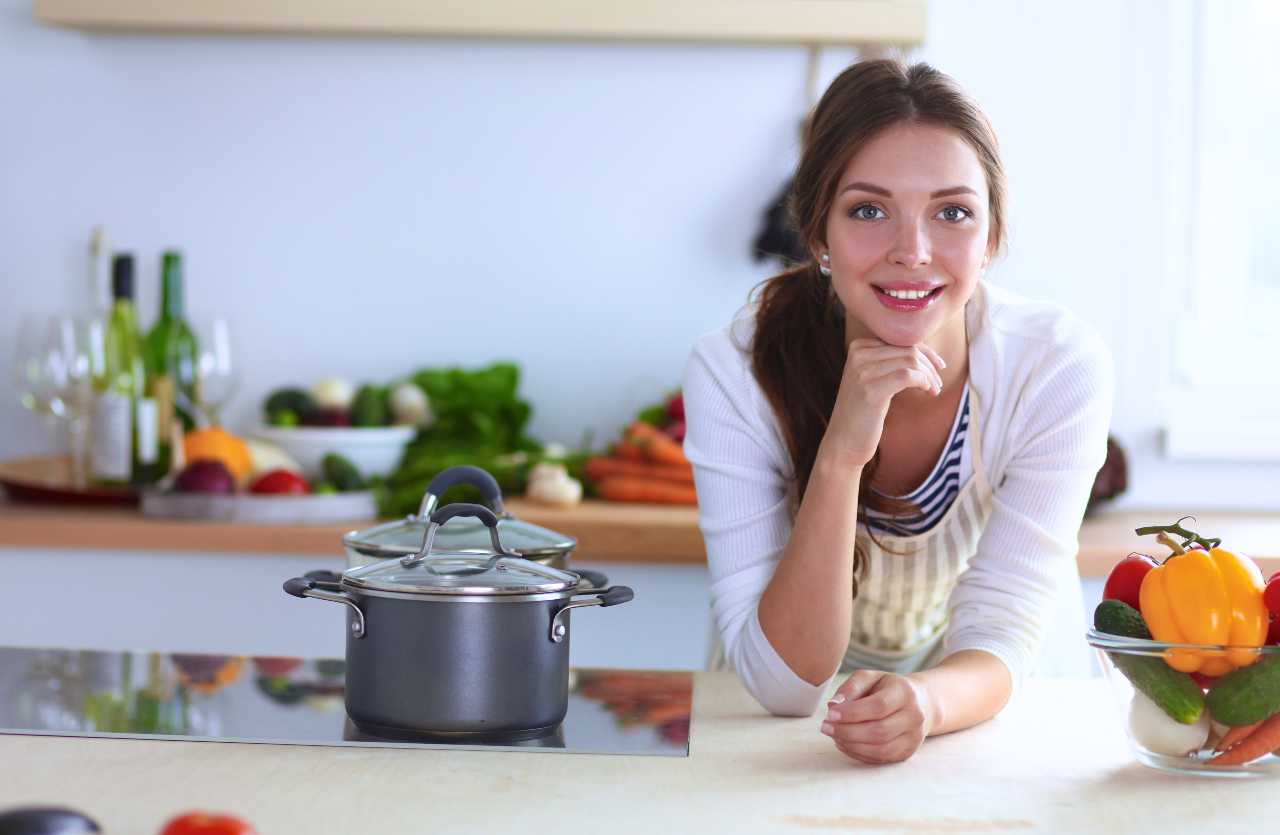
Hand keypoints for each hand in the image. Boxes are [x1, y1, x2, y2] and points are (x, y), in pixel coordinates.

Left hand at [819, 669, 935, 764]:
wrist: (919, 703)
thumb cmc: (886, 688)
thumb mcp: (870, 678)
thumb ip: (851, 688)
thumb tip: (833, 705)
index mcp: (905, 693)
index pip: (878, 707)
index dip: (852, 713)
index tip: (829, 713)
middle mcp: (914, 716)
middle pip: (879, 731)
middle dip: (847, 731)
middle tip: (825, 727)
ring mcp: (913, 738)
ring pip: (880, 749)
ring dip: (851, 745)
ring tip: (833, 735)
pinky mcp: (907, 753)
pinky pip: (880, 759)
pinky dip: (858, 753)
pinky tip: (844, 743)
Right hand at [820, 338, 945, 467]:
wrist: (843, 442)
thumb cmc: (863, 412)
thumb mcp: (872, 379)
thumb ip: (889, 361)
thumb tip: (925, 349)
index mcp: (858, 348)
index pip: (900, 339)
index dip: (925, 352)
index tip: (939, 367)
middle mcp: (858, 355)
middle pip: (908, 349)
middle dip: (930, 365)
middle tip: (938, 384)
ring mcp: (863, 372)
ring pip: (911, 361)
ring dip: (929, 376)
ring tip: (934, 390)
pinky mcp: (871, 390)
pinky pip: (908, 375)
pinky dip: (924, 382)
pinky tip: (927, 392)